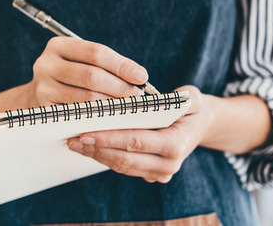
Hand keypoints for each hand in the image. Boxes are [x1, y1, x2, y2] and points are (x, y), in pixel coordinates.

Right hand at [25, 37, 148, 107]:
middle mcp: (46, 65)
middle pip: (92, 76)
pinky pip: (78, 116)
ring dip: (112, 104)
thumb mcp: (80, 63)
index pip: (96, 52)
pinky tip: (111, 119)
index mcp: (58, 46)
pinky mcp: (45, 111)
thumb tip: (139, 76)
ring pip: (86, 98)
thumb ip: (105, 65)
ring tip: (128, 107)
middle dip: (120, 87)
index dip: (121, 65)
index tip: (142, 76)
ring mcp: (43, 89)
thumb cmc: (68, 78)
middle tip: (138, 96)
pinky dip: (99, 118)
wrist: (35, 99)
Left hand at [67, 85, 209, 182]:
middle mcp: (168, 164)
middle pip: (125, 159)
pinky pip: (124, 168)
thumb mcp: (192, 98)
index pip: (136, 141)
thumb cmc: (191, 109)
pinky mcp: (151, 175)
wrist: (199, 127)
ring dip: (97, 156)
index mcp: (175, 144)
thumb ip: (180, 99)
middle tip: (73, 140)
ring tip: (75, 144)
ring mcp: (160, 173)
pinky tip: (90, 148)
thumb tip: (159, 99)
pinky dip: (105, 158)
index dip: (109, 138)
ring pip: (122, 166)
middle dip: (97, 149)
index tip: (87, 133)